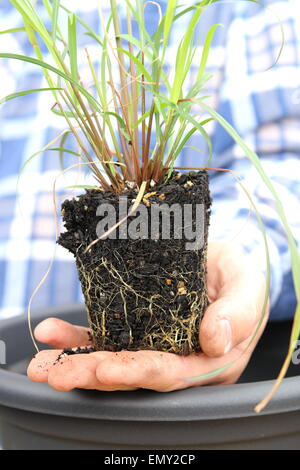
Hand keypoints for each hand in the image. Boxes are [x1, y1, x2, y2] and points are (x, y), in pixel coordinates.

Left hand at [27, 242, 268, 391]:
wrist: (221, 262)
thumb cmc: (239, 276)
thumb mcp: (248, 284)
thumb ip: (240, 311)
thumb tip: (215, 340)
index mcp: (208, 360)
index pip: (172, 372)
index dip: (139, 371)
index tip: (106, 369)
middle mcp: (177, 360)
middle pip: (134, 373)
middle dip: (95, 375)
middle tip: (58, 374)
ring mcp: (153, 345)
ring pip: (114, 359)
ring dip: (77, 362)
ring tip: (44, 364)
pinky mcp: (135, 330)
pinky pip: (105, 337)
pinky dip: (77, 338)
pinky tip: (54, 333)